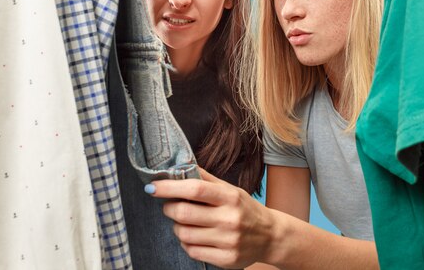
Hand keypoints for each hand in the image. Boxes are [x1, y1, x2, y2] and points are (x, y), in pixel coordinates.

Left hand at [145, 168, 275, 268]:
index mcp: (230, 197)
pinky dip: (187, 243)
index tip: (152, 187)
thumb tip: (180, 165)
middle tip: (169, 206)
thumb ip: (206, 179)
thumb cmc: (245, 209)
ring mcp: (228, 241)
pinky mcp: (226, 259)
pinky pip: (192, 251)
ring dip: (177, 227)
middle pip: (184, 213)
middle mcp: (230, 219)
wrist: (271, 236)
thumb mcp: (230, 189)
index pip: (195, 189)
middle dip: (169, 208)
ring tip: (185, 222)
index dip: (169, 187)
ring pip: (184, 234)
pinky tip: (194, 237)